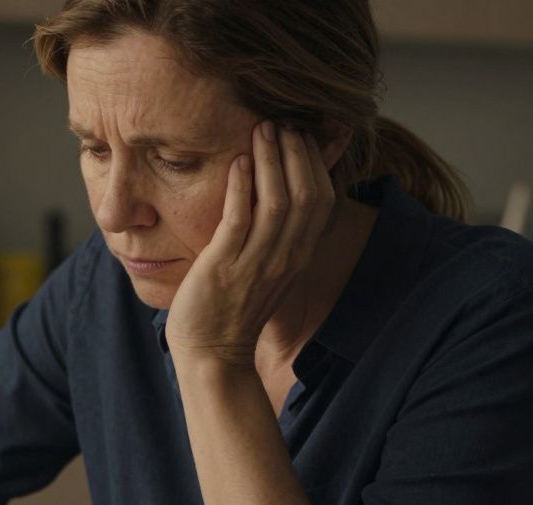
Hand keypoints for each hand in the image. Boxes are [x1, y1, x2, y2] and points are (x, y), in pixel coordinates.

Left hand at [165, 120, 335, 364]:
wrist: (212, 353)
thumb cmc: (232, 308)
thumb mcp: (267, 269)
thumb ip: (275, 236)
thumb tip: (274, 196)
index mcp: (297, 256)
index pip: (321, 199)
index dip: (315, 162)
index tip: (302, 134)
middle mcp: (284, 258)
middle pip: (306, 194)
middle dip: (297, 152)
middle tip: (283, 120)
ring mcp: (256, 263)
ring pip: (278, 202)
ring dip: (271, 160)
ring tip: (262, 128)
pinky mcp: (224, 267)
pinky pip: (239, 219)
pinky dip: (241, 186)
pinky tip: (236, 161)